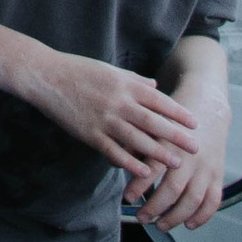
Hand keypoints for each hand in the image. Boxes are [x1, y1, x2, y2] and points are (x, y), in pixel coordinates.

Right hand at [22, 48, 200, 189]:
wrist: (45, 76)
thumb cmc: (77, 69)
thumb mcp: (108, 69)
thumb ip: (134, 79)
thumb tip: (156, 86)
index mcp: (123, 83)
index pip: (158, 100)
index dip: (178, 113)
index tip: (195, 124)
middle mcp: (117, 101)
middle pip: (153, 121)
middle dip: (176, 136)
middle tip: (195, 147)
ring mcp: (104, 119)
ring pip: (137, 139)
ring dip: (158, 152)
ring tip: (176, 163)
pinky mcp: (90, 134)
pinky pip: (114, 151)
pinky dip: (131, 163)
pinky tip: (144, 172)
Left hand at [131, 81, 229, 230]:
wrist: (209, 107)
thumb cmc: (172, 117)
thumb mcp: (152, 121)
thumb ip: (135, 140)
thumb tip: (114, 157)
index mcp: (170, 141)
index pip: (153, 167)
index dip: (139, 184)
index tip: (128, 197)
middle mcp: (190, 156)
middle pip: (173, 189)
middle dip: (156, 207)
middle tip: (141, 218)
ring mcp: (206, 167)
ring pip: (193, 199)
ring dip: (176, 217)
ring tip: (161, 225)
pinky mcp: (218, 174)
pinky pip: (213, 200)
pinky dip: (203, 216)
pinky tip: (190, 225)